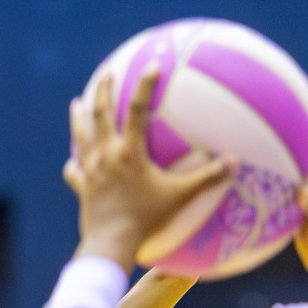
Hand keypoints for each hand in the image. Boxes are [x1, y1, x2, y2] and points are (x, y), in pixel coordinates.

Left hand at [65, 68, 233, 272]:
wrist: (111, 242)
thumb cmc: (147, 219)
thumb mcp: (180, 196)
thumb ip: (207, 178)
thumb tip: (235, 161)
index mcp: (129, 152)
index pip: (139, 110)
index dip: (146, 85)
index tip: (153, 64)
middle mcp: (106, 155)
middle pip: (101, 114)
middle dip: (104, 91)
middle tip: (106, 74)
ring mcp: (90, 170)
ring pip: (81, 136)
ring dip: (78, 117)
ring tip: (76, 103)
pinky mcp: (81, 187)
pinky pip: (74, 172)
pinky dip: (73, 164)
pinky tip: (72, 161)